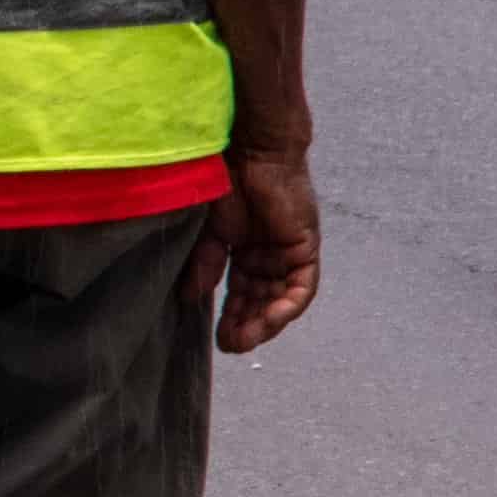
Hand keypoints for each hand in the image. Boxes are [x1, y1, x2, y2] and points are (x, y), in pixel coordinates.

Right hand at [188, 149, 318, 353]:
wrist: (250, 151)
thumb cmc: (226, 181)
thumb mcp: (210, 231)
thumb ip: (206, 264)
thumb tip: (191, 299)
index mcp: (246, 251)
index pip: (241, 294)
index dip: (230, 317)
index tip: (216, 338)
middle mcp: (269, 256)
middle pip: (261, 301)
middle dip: (246, 325)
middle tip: (230, 345)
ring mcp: (288, 252)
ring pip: (281, 299)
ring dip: (265, 322)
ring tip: (244, 339)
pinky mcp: (304, 247)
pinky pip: (302, 287)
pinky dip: (288, 306)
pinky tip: (271, 320)